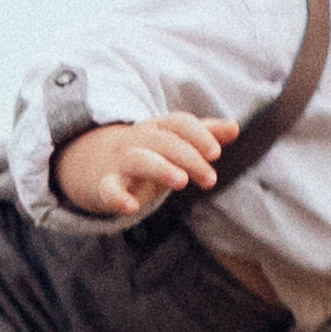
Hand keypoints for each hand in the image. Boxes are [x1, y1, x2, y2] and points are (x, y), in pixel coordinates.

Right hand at [52, 113, 238, 220]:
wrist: (95, 162)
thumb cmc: (147, 152)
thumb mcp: (174, 142)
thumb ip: (204, 135)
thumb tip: (235, 128)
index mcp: (159, 129)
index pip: (179, 123)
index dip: (197, 135)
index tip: (216, 152)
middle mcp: (140, 141)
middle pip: (165, 142)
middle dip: (189, 157)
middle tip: (210, 179)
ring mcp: (122, 162)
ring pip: (140, 160)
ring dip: (160, 168)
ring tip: (181, 182)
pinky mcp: (106, 184)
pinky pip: (109, 189)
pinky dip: (117, 198)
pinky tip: (131, 207)